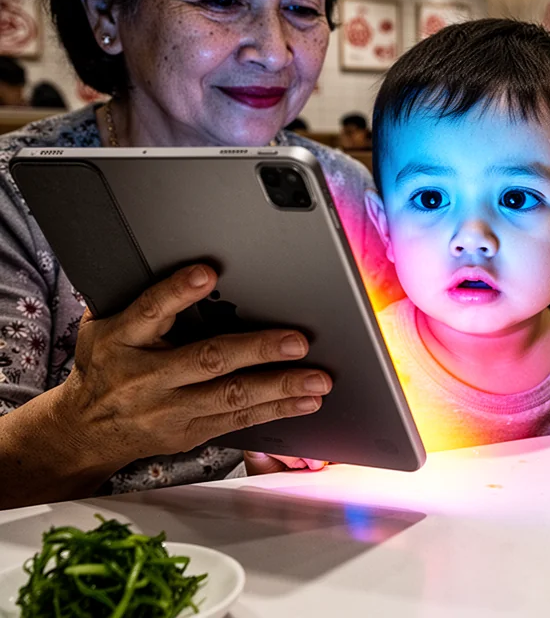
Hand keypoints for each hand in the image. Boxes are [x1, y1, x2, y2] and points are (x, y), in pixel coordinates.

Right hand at [56, 264, 333, 471]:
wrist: (85, 429)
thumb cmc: (106, 364)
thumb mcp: (106, 326)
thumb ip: (140, 299)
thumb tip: (187, 264)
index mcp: (122, 339)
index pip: (150, 310)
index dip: (178, 291)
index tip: (207, 272)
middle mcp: (146, 377)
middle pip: (207, 360)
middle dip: (257, 350)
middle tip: (298, 342)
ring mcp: (169, 409)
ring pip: (231, 397)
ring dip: (280, 387)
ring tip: (317, 380)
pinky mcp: (189, 432)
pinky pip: (239, 420)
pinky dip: (276, 410)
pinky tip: (304, 401)